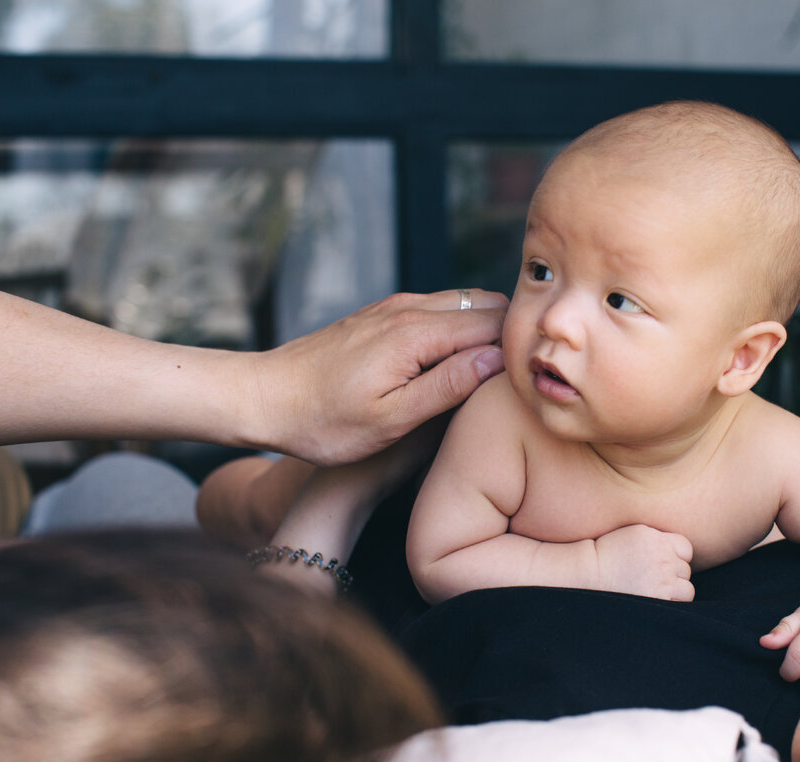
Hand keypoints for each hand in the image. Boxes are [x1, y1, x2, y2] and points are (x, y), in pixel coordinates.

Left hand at [245, 290, 506, 465]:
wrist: (263, 397)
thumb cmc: (323, 422)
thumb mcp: (390, 419)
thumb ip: (447, 387)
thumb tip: (496, 360)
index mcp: (415, 334)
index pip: (495, 323)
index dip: (521, 347)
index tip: (536, 378)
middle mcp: (408, 309)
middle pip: (486, 304)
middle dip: (511, 332)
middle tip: (527, 374)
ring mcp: (394, 308)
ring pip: (464, 302)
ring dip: (488, 328)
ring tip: (501, 370)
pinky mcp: (382, 315)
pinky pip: (439, 309)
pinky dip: (461, 326)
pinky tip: (462, 360)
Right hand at [593, 524, 694, 600]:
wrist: (589, 574)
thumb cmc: (607, 554)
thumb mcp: (633, 533)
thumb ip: (657, 538)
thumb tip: (679, 550)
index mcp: (657, 538)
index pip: (685, 548)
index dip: (676, 557)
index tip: (663, 563)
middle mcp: (663, 558)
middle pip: (685, 570)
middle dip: (673, 575)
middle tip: (652, 579)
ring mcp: (662, 580)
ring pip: (687, 589)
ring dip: (675, 592)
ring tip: (655, 592)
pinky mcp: (659, 598)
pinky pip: (679, 604)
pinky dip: (670, 605)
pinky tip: (653, 602)